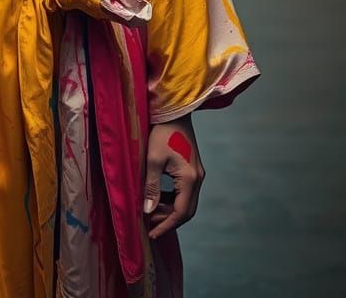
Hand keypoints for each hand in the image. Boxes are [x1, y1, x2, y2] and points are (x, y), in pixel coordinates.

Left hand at [143, 114, 204, 239]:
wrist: (174, 110)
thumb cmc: (161, 132)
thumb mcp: (152, 160)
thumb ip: (151, 187)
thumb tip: (148, 211)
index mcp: (190, 179)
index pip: (180, 212)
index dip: (166, 226)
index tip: (151, 234)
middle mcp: (198, 179)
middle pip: (186, 210)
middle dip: (168, 220)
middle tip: (149, 225)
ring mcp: (197, 173)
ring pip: (186, 202)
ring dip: (170, 210)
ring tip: (150, 211)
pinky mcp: (193, 168)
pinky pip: (184, 192)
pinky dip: (172, 199)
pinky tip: (158, 197)